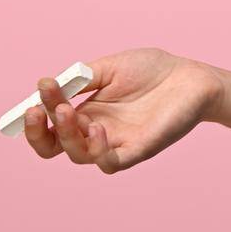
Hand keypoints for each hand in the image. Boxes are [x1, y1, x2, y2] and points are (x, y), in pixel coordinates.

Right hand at [23, 48, 223, 172]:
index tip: (42, 86)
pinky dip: (98, 152)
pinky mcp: (140, 149)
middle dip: (39, 131)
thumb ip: (82, 77)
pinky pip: (111, 164)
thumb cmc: (153, 70)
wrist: (192, 77)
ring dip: (66, 135)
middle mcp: (96, 131)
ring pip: (78, 155)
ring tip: (68, 111)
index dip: (38, 113)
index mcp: (86, 112)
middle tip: (40, 109)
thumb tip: (48, 85)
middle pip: (54, 146)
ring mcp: (117, 142)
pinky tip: (98, 128)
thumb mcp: (110, 67)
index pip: (49, 124)